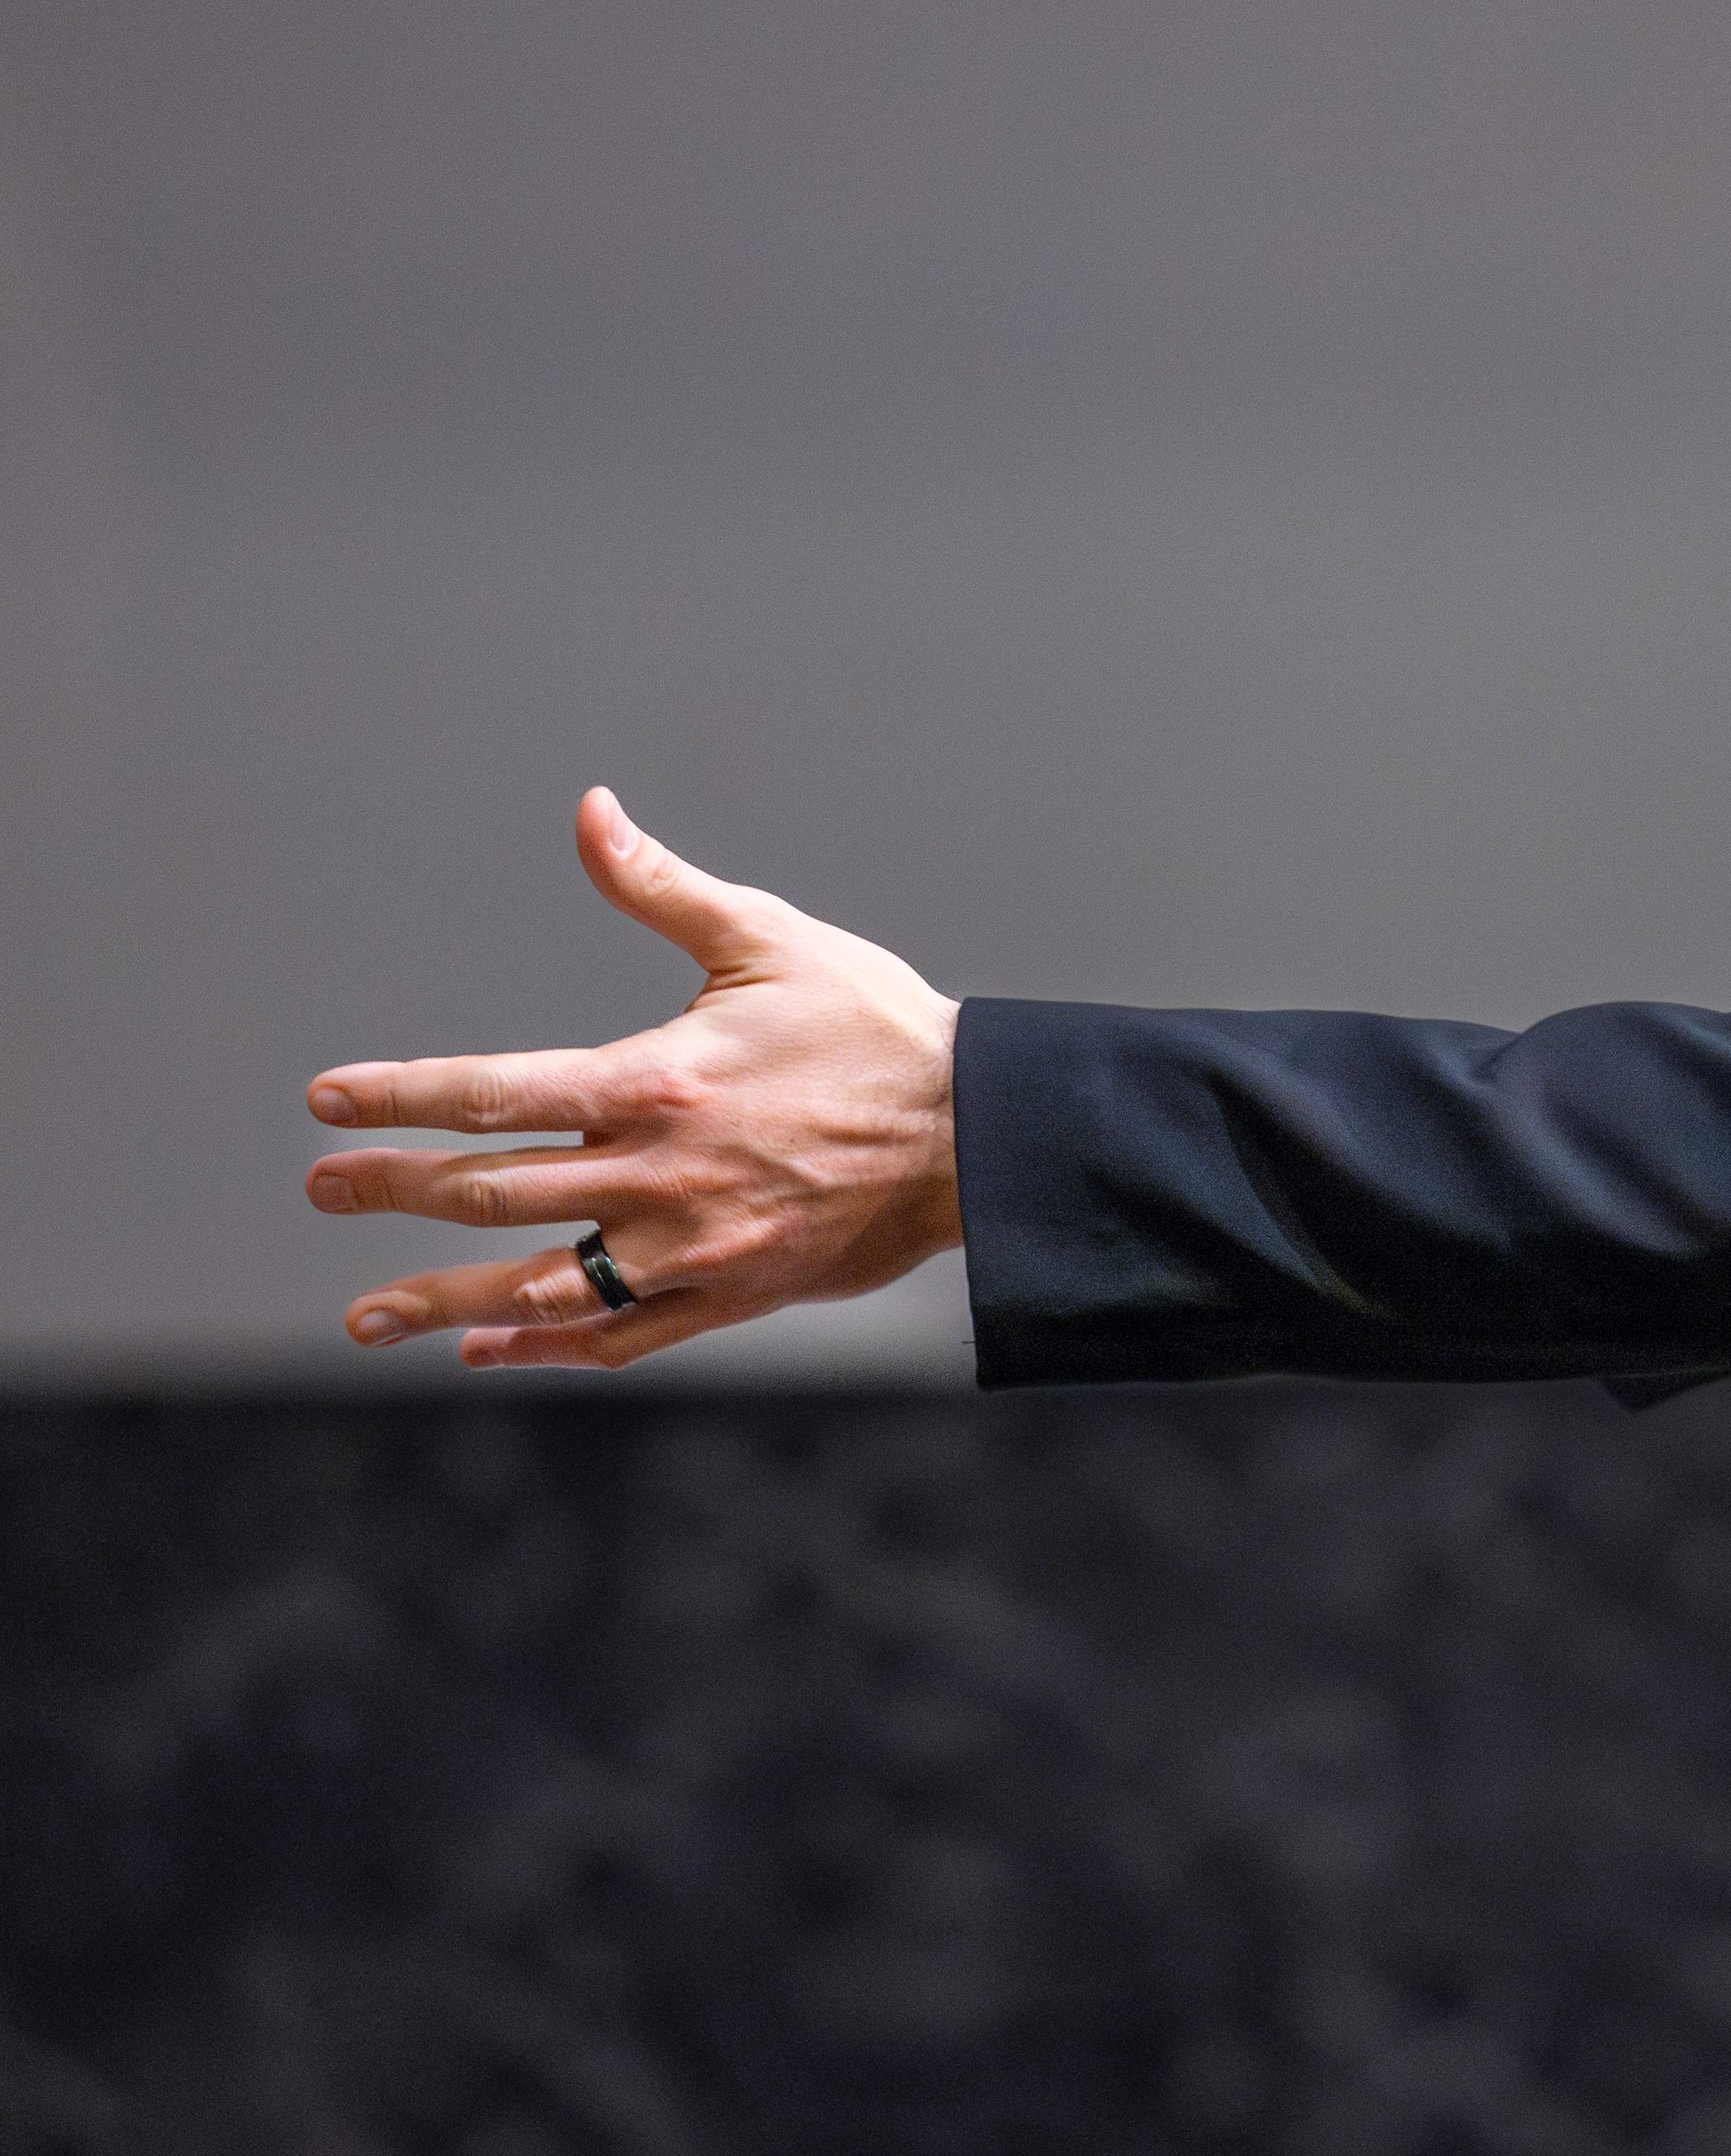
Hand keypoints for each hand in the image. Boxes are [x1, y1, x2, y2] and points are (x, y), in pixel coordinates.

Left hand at [314, 788, 961, 1370]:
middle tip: (325, 1189)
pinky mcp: (733, 1293)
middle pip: (493, 1192)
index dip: (400, 1097)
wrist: (979, 1134)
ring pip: (540, 1283)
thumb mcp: (770, 939)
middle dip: (394, 1189)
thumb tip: (589, 812)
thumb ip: (662, 887)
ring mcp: (694, 1245)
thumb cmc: (876, 1026)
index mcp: (659, 1081)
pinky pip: (621, 1334)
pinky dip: (545, 1343)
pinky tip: (490, 1343)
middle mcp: (661, 1172)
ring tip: (367, 1315)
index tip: (327, 1102)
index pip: (495, 1092)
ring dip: (442, 1300)